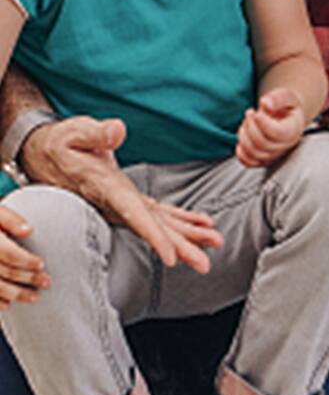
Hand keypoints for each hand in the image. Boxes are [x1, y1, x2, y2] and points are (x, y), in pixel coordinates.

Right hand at [0, 199, 47, 308]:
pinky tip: (8, 305)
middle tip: (47, 283)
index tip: (42, 265)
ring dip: (14, 294)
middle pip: (3, 271)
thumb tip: (29, 230)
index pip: (8, 253)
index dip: (25, 260)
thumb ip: (11, 220)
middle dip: (27, 278)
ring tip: (35, 298)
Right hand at [22, 115, 222, 272]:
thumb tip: (117, 130)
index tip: (172, 257)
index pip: (134, 215)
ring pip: (159, 225)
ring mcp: (123, 204)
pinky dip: (182, 219)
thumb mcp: (75, 133)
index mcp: (106, 188)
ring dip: (188, 236)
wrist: (46, 156)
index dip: (154, 236)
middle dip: (179, 247)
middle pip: (152, 228)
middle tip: (204, 264)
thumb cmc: (62, 144)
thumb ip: (97, 133)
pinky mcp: (129, 200)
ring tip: (215, 243)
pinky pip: (158, 214)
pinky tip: (202, 224)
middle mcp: (116, 202)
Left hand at [235, 89, 306, 168]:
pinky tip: (243, 137)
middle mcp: (285, 146)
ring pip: (254, 153)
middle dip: (250, 127)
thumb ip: (278, 98)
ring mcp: (274, 155)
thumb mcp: (286, 96)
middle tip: (249, 113)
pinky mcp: (264, 160)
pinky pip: (250, 163)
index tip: (254, 111)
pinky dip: (241, 153)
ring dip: (244, 136)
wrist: (286, 116)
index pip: (277, 133)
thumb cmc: (286, 106)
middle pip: (262, 144)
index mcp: (293, 130)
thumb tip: (264, 103)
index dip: (261, 123)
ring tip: (247, 123)